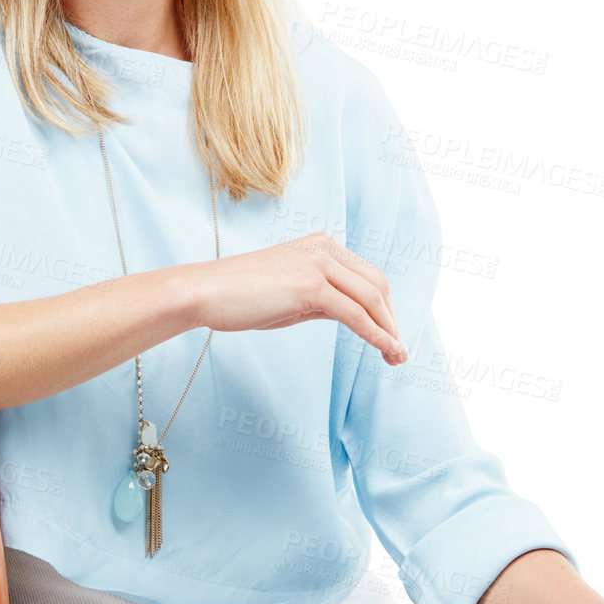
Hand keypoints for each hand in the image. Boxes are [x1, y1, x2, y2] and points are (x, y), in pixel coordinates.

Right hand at [184, 231, 407, 365]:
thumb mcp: (290, 294)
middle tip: (398, 351)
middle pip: (377, 285)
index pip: (366, 277)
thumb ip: (322, 299)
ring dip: (389, 330)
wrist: (204, 292)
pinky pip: (355, 313)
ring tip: (396, 357)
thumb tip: (351, 316)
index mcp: (321, 246)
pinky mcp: (311, 285)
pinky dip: (376, 334)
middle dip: (392, 320)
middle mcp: (324, 248)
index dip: (383, 309)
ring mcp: (318, 264)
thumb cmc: (239, 297)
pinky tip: (385, 351)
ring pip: (371, 298)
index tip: (390, 336)